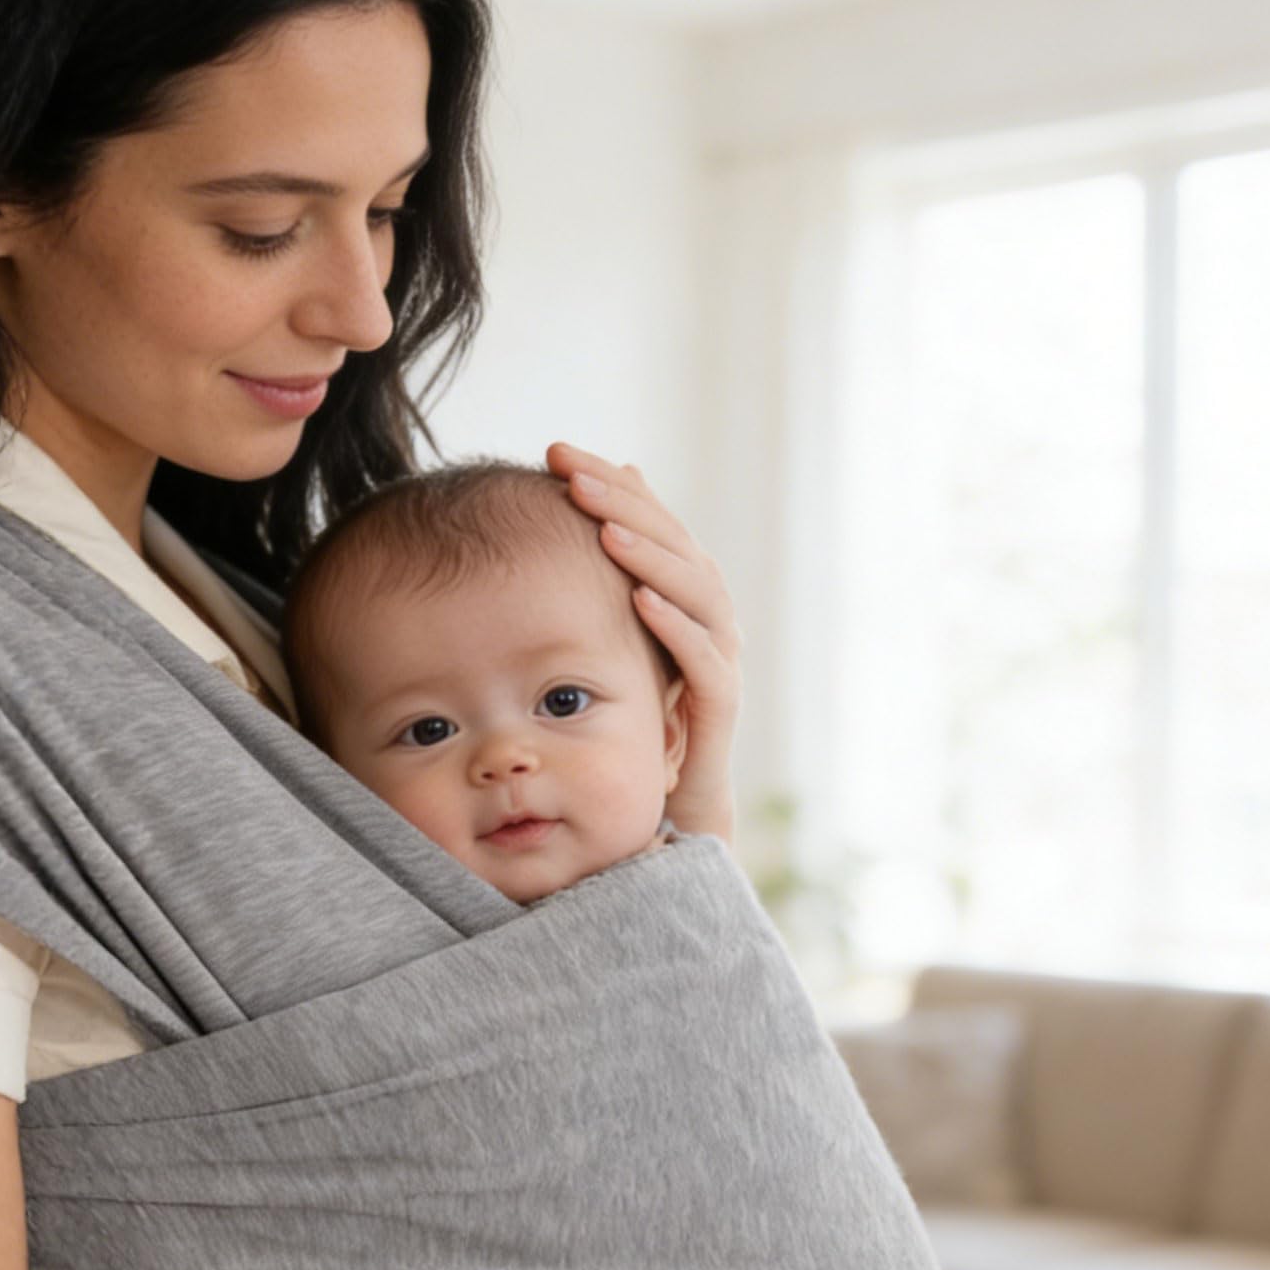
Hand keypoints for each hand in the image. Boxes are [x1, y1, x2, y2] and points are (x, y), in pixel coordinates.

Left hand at [546, 441, 743, 846]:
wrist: (660, 815)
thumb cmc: (619, 727)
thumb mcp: (592, 649)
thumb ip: (583, 590)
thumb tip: (553, 523)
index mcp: (675, 599)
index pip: (649, 522)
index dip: (609, 485)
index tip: (556, 453)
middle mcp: (703, 623)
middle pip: (675, 546)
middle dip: (624, 506)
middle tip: (575, 475)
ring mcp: (715, 666)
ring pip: (699, 593)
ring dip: (652, 557)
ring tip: (605, 530)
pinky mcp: (716, 714)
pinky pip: (706, 663)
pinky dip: (676, 626)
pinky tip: (640, 598)